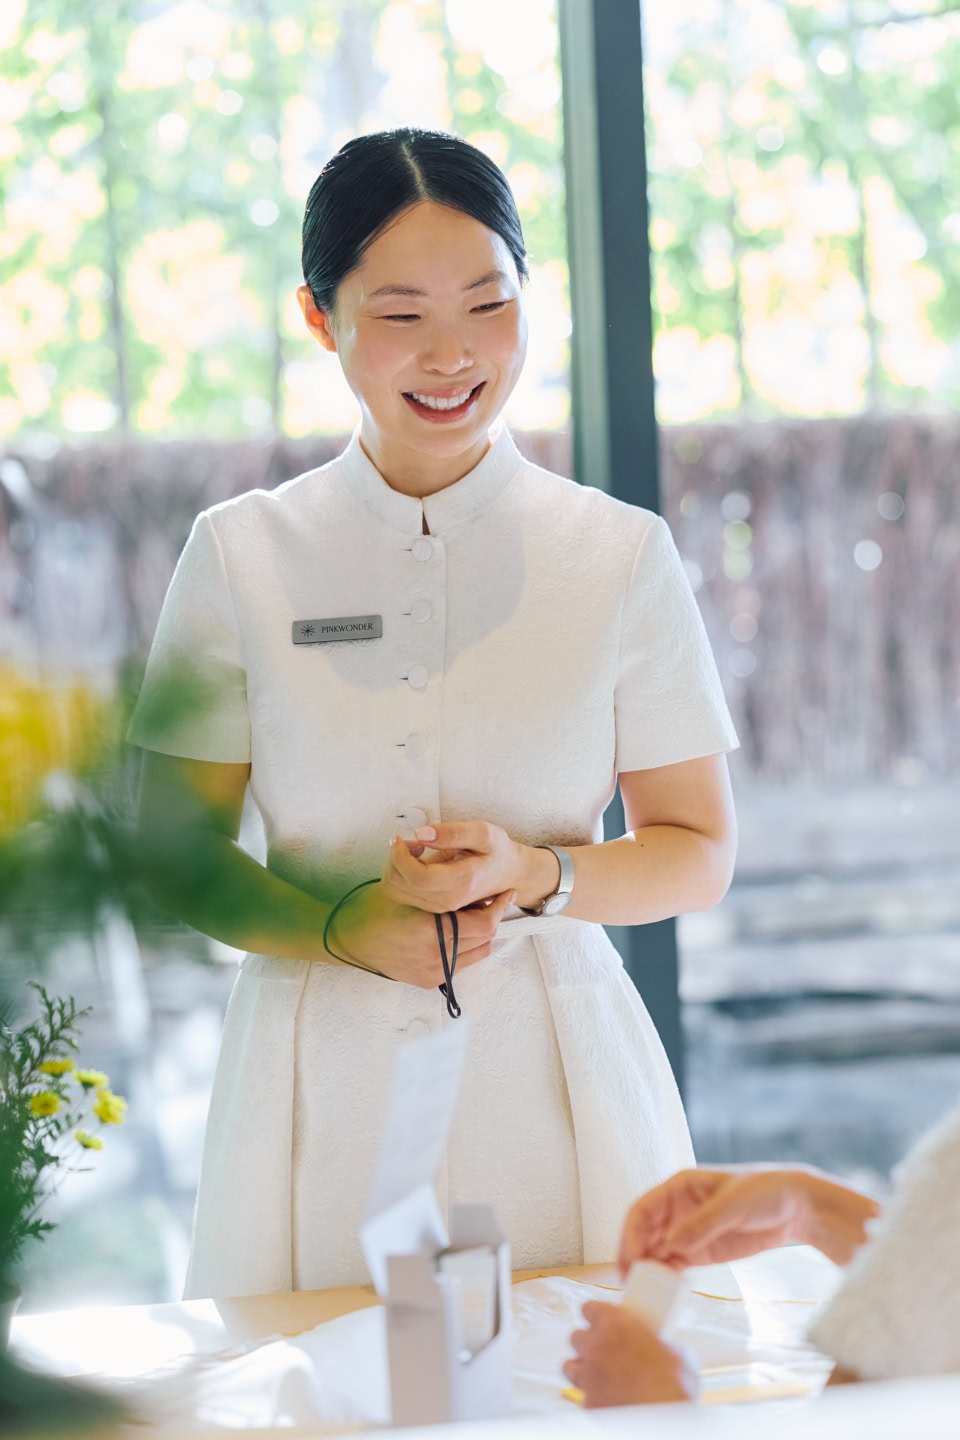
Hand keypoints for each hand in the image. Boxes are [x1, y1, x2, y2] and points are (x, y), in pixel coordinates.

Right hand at [327, 878, 514, 988]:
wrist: (349, 938)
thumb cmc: (375, 909)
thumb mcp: (410, 890)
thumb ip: (443, 889)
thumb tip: (475, 885)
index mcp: (431, 930)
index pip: (483, 923)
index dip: (499, 907)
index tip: (507, 894)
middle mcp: (435, 956)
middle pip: (485, 939)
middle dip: (492, 919)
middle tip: (490, 901)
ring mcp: (432, 972)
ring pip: (477, 954)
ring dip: (481, 935)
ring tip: (473, 916)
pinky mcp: (427, 981)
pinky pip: (460, 964)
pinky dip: (465, 948)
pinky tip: (455, 932)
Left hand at [381, 821, 533, 912]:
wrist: (506, 873)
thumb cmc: (496, 852)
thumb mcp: (483, 832)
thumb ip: (452, 832)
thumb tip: (421, 833)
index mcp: (462, 882)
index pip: (416, 877)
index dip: (400, 856)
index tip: (400, 838)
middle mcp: (448, 900)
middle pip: (400, 884)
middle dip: (396, 858)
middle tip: (411, 841)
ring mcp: (439, 906)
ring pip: (396, 889)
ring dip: (396, 865)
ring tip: (415, 850)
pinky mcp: (431, 905)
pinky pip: (401, 891)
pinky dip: (400, 873)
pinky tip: (416, 860)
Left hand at [563, 1301, 692, 1407]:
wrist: (661, 1420)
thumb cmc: (672, 1385)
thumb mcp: (675, 1354)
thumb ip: (658, 1344)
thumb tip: (663, 1349)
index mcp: (615, 1324)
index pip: (590, 1308)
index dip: (596, 1314)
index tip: (603, 1319)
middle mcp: (595, 1346)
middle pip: (576, 1337)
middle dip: (588, 1343)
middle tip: (605, 1350)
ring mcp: (588, 1376)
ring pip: (570, 1366)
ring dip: (582, 1368)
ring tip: (598, 1374)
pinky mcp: (587, 1403)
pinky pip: (582, 1396)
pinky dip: (591, 1396)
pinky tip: (606, 1399)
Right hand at [618, 1167, 813, 1272]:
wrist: (794, 1208)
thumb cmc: (762, 1192)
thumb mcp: (732, 1204)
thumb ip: (702, 1224)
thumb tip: (671, 1244)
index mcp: (678, 1187)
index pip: (643, 1209)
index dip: (631, 1232)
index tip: (631, 1257)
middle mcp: (676, 1209)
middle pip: (643, 1232)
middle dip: (633, 1254)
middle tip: (630, 1281)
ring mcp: (687, 1231)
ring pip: (656, 1250)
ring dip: (647, 1268)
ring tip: (645, 1291)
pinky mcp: (700, 1251)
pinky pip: (675, 1264)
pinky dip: (667, 1276)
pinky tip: (665, 1290)